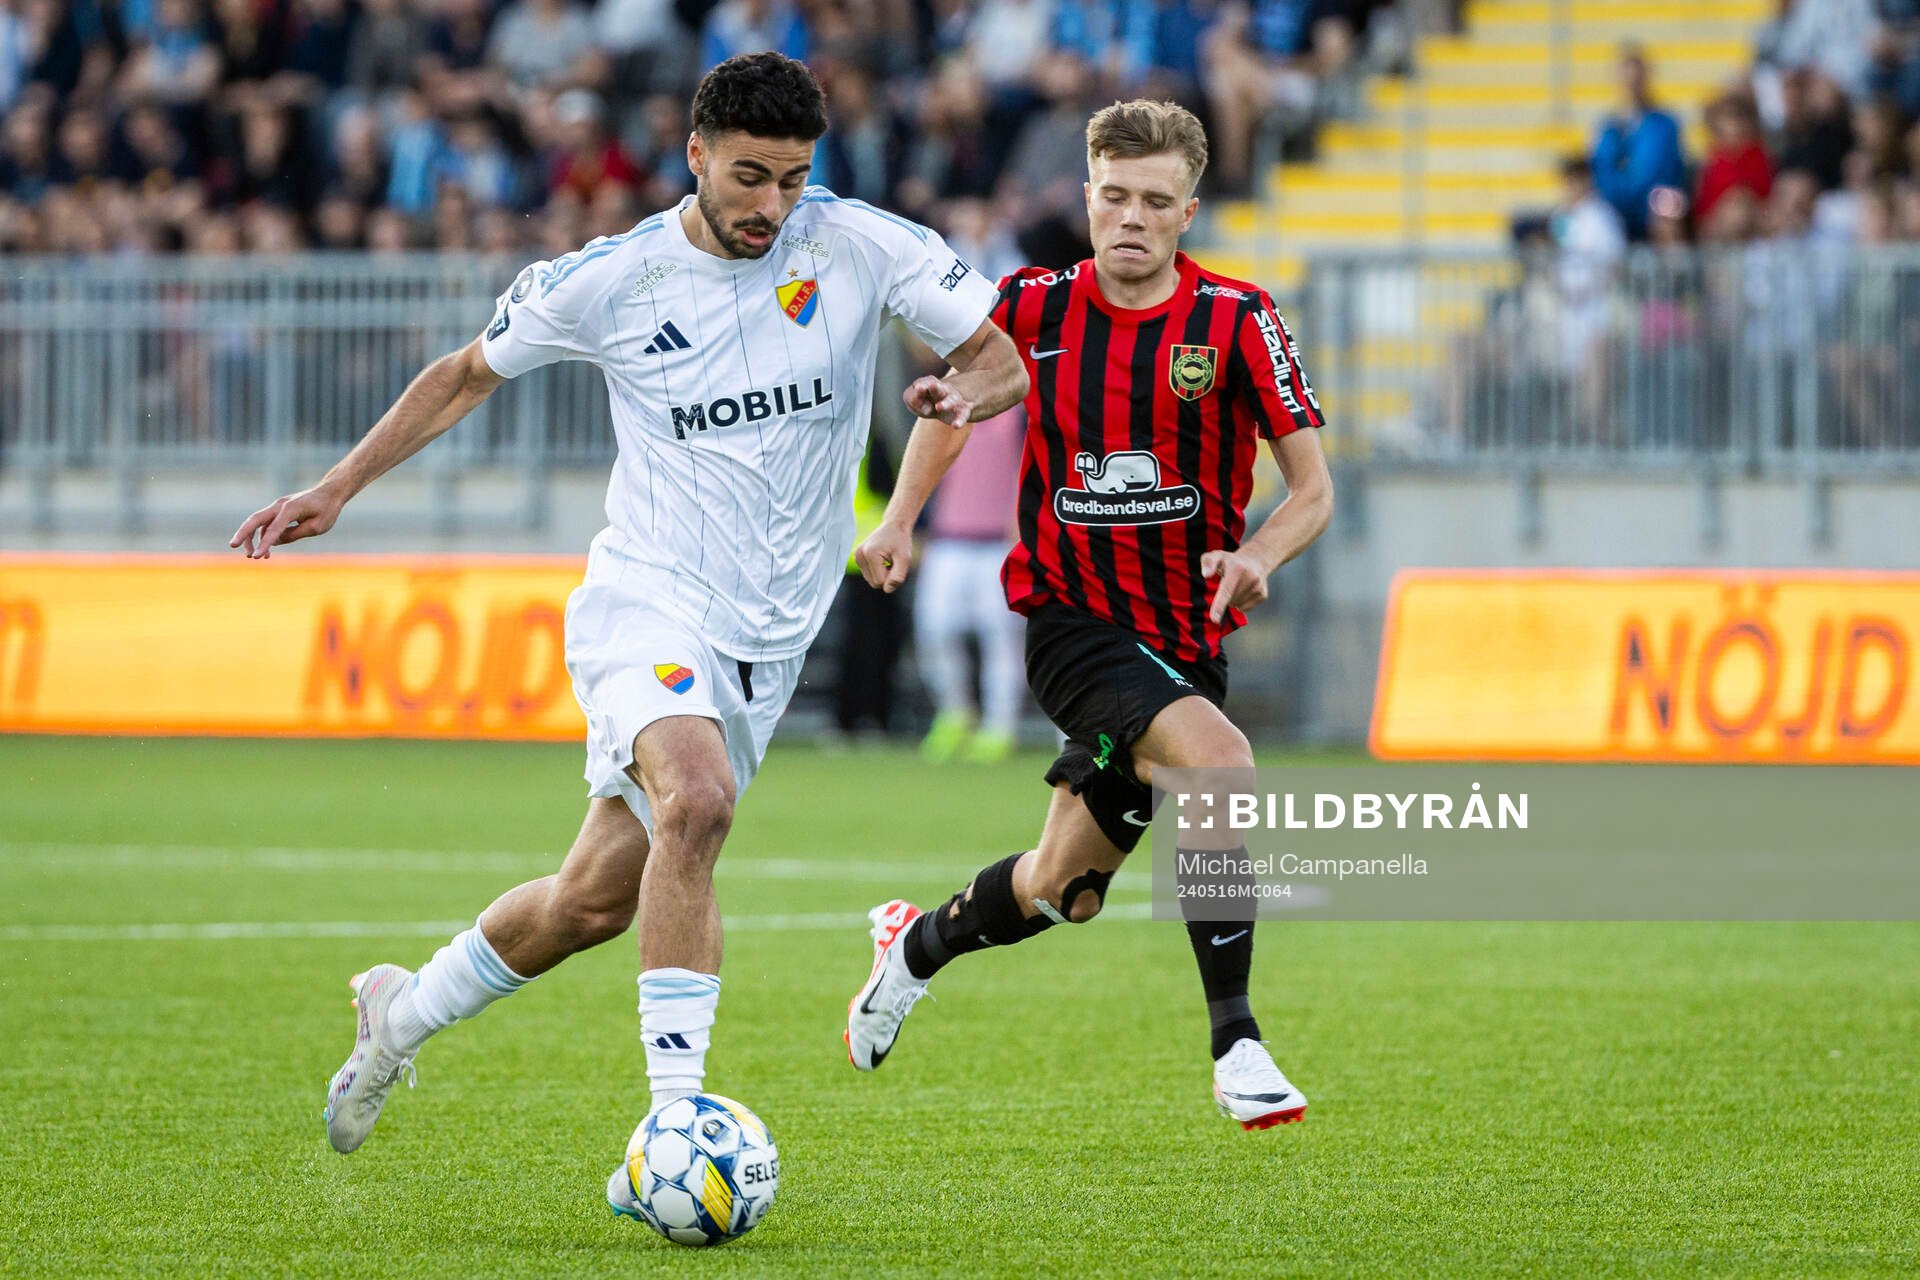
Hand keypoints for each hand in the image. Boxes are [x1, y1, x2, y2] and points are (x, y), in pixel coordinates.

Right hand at [230, 484, 344, 558]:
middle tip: (232, 546)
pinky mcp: (279, 510)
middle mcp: (280, 505)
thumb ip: (294, 534)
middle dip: (242, 533)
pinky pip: (267, 523)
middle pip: (255, 519)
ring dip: (252, 538)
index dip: (264, 544)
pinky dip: (263, 536)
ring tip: (252, 556)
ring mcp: (278, 506)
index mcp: (290, 509)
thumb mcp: (316, 527)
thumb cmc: (326, 510)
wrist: (329, 493)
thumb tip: (274, 541)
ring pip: (257, 521)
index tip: (256, 557)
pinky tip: (266, 551)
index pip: (273, 529)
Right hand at [853, 523, 912, 592]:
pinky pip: (869, 575)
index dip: (892, 576)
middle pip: (874, 583)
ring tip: (888, 560)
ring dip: (883, 574)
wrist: (894, 527)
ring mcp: (856, 556)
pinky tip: (882, 559)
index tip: (896, 563)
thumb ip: (898, 576)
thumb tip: (887, 590)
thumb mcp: (904, 559)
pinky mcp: (857, 558)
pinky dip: (878, 571)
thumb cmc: (901, 541)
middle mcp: (859, 555)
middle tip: (893, 561)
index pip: (880, 582)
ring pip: (871, 581)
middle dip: (886, 576)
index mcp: (870, 553)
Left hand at [903, 374, 971, 427]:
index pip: (926, 384)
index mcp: (931, 384)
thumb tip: (928, 409)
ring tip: (938, 407)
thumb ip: (913, 399)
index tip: (918, 388)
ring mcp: (954, 400)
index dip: (922, 386)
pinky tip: (955, 426)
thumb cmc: (924, 400)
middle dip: (935, 387)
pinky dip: (960, 421)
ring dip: (946, 403)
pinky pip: (963, 416)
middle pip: (939, 388)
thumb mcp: (912, 398)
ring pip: (952, 400)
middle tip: (932, 385)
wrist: (942, 405)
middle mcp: (944, 390)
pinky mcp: (963, 411)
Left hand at [1200, 549, 1269, 623]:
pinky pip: (1244, 608)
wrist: (1254, 561)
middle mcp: (1251, 577)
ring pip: (1237, 606)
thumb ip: (1208, 562)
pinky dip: (1240, 602)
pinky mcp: (1263, 595)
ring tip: (1237, 585)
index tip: (1214, 619)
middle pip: (1230, 600)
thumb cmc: (1230, 561)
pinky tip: (1243, 590)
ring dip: (1233, 599)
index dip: (1219, 606)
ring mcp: (1259, 587)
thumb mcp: (1216, 556)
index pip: (1226, 591)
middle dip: (1225, 596)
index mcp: (1237, 568)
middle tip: (1228, 582)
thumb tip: (1206, 575)